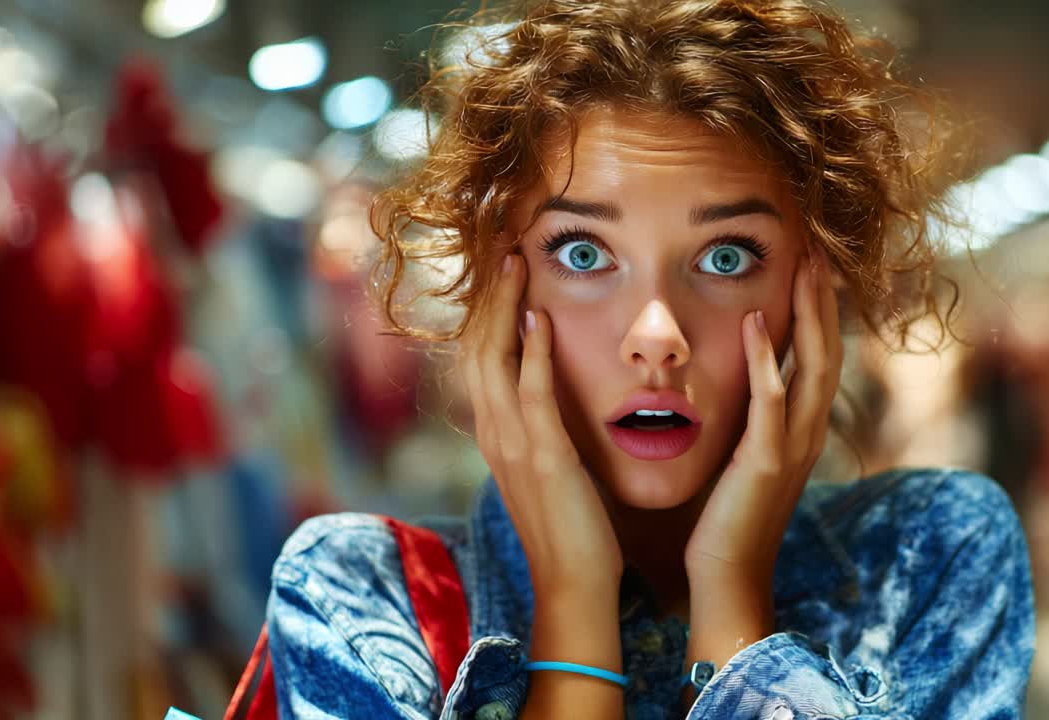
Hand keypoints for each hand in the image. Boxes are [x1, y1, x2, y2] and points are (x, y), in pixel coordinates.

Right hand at [458, 253, 623, 594]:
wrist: (573, 581)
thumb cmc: (569, 523)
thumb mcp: (545, 466)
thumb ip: (538, 427)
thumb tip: (546, 390)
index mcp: (494, 432)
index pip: (478, 356)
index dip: (485, 310)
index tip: (499, 268)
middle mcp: (492, 432)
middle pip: (475, 347)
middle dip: (486, 294)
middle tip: (501, 246)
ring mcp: (512, 444)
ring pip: (494, 359)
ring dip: (504, 307)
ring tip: (515, 261)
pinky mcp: (542, 456)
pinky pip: (532, 393)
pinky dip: (532, 351)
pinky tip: (539, 317)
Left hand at [682, 248, 842, 669]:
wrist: (726, 574)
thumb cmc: (728, 515)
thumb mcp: (746, 455)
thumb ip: (753, 417)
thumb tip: (744, 380)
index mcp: (802, 428)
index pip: (820, 354)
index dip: (820, 307)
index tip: (810, 262)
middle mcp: (807, 432)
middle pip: (829, 349)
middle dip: (823, 297)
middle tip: (818, 247)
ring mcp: (792, 447)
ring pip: (813, 366)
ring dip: (809, 313)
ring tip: (802, 266)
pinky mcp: (765, 462)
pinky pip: (772, 401)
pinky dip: (768, 359)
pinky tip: (758, 322)